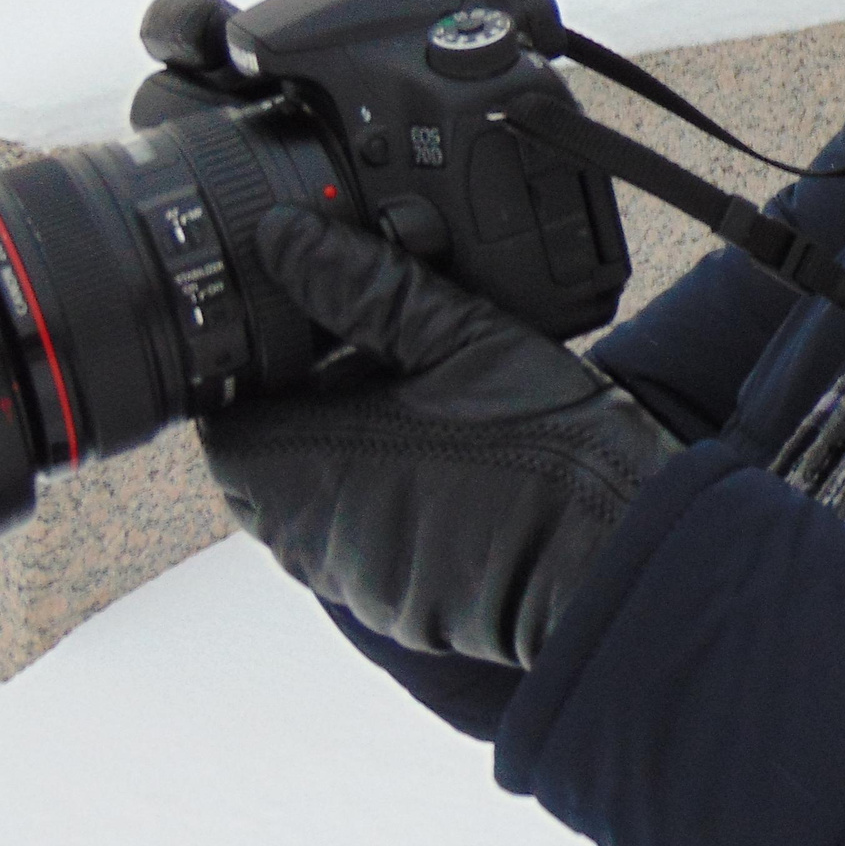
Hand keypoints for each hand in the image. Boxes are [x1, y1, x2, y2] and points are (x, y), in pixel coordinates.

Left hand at [200, 204, 679, 668]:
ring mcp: (353, 578)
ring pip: (312, 505)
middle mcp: (309, 534)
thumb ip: (366, 285)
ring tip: (424, 414)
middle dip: (301, 411)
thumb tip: (289, 238)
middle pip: (262, 460)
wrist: (616, 548)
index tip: (310, 334)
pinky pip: (362, 544)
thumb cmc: (544, 448)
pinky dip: (387, 503)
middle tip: (376, 365)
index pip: (225, 413)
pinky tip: (452, 469)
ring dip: (344, 458)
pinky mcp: (397, 607)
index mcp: (305, 462)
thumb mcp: (461, 336)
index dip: (261, 367)